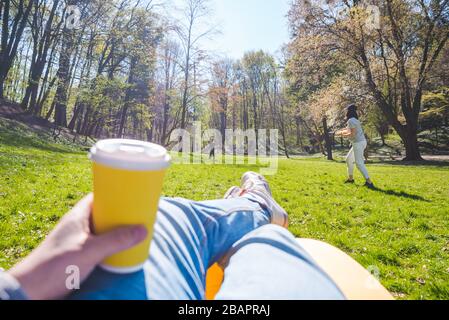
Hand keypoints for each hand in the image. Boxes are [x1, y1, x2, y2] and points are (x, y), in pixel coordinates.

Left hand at [8, 194, 147, 299]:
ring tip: (135, 232)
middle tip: (139, 216)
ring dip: (117, 231)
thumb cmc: (57, 265)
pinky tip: (121, 250)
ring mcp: (77, 239)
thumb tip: (143, 229)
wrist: (33, 289)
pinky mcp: (78, 254)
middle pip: (104, 213)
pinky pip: (99, 244)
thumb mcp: (90, 250)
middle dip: (121, 215)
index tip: (133, 195)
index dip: (116, 194)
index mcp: (78, 215)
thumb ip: (116, 240)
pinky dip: (111, 244)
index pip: (100, 196)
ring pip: (102, 230)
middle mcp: (78, 224)